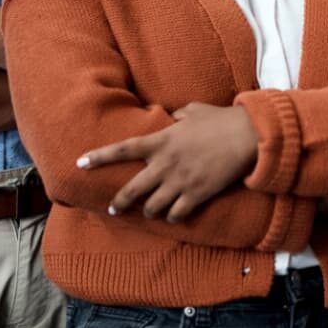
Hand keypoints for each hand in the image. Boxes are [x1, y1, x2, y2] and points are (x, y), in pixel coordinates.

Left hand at [76, 102, 258, 221]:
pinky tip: (175, 216)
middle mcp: (165, 164)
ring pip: (152, 207)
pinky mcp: (196, 195)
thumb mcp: (195, 110)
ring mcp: (180, 182)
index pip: (123, 149)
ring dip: (149, 211)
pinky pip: (176, 215)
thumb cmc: (221, 119)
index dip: (99, 156)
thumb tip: (172, 117)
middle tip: (113, 208)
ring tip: (150, 212)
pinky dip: (173, 217)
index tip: (80, 163)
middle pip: (131, 190)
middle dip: (118, 202)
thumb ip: (178, 115)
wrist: (247, 136)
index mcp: (162, 140)